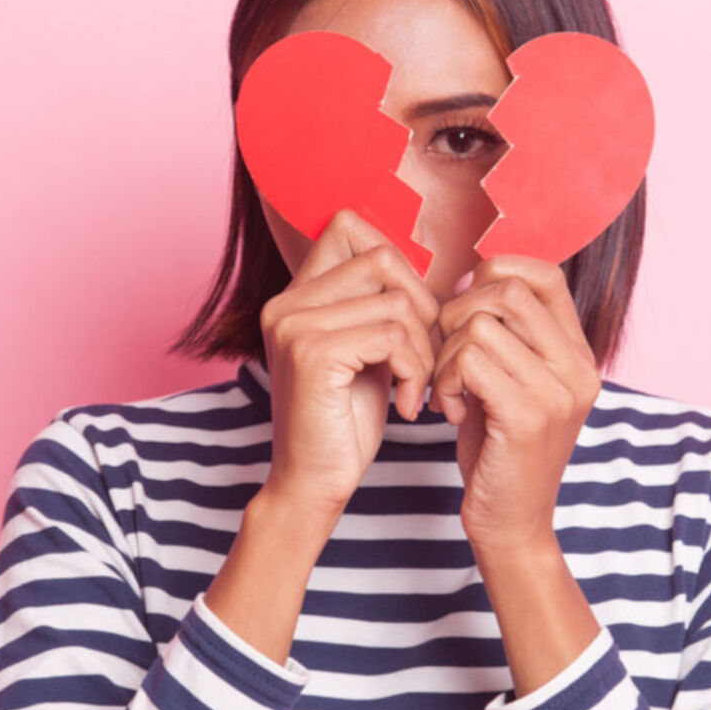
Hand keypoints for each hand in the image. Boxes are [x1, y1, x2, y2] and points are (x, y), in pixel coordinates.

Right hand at [258, 208, 440, 540]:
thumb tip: (420, 253)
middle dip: (422, 306)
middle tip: (424, 358)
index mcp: (296, 295)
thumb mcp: (366, 350)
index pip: (348, 224)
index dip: (397, 261)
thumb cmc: (345, 421)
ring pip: (397, 301)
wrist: (313, 485)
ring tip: (417, 387)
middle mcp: (286, 302)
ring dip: (424, 350)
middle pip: (384, 258)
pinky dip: (415, 372)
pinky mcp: (311, 353)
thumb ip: (377, 303)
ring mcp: (294, 325)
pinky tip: (407, 405)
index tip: (414, 315)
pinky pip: (393, 336)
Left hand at [428, 255, 601, 552]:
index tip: (463, 310)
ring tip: (447, 391)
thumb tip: (471, 274)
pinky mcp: (528, 416)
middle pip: (506, 291)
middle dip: (456, 314)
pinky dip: (444, 381)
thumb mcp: (512, 382)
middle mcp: (578, 368)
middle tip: (445, 356)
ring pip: (478, 325)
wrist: (513, 526)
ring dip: (443, 355)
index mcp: (579, 354)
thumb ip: (506, 334)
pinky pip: (469, 360)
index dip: (494, 275)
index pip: (544, 274)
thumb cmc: (501, 451)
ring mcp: (558, 391)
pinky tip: (447, 412)